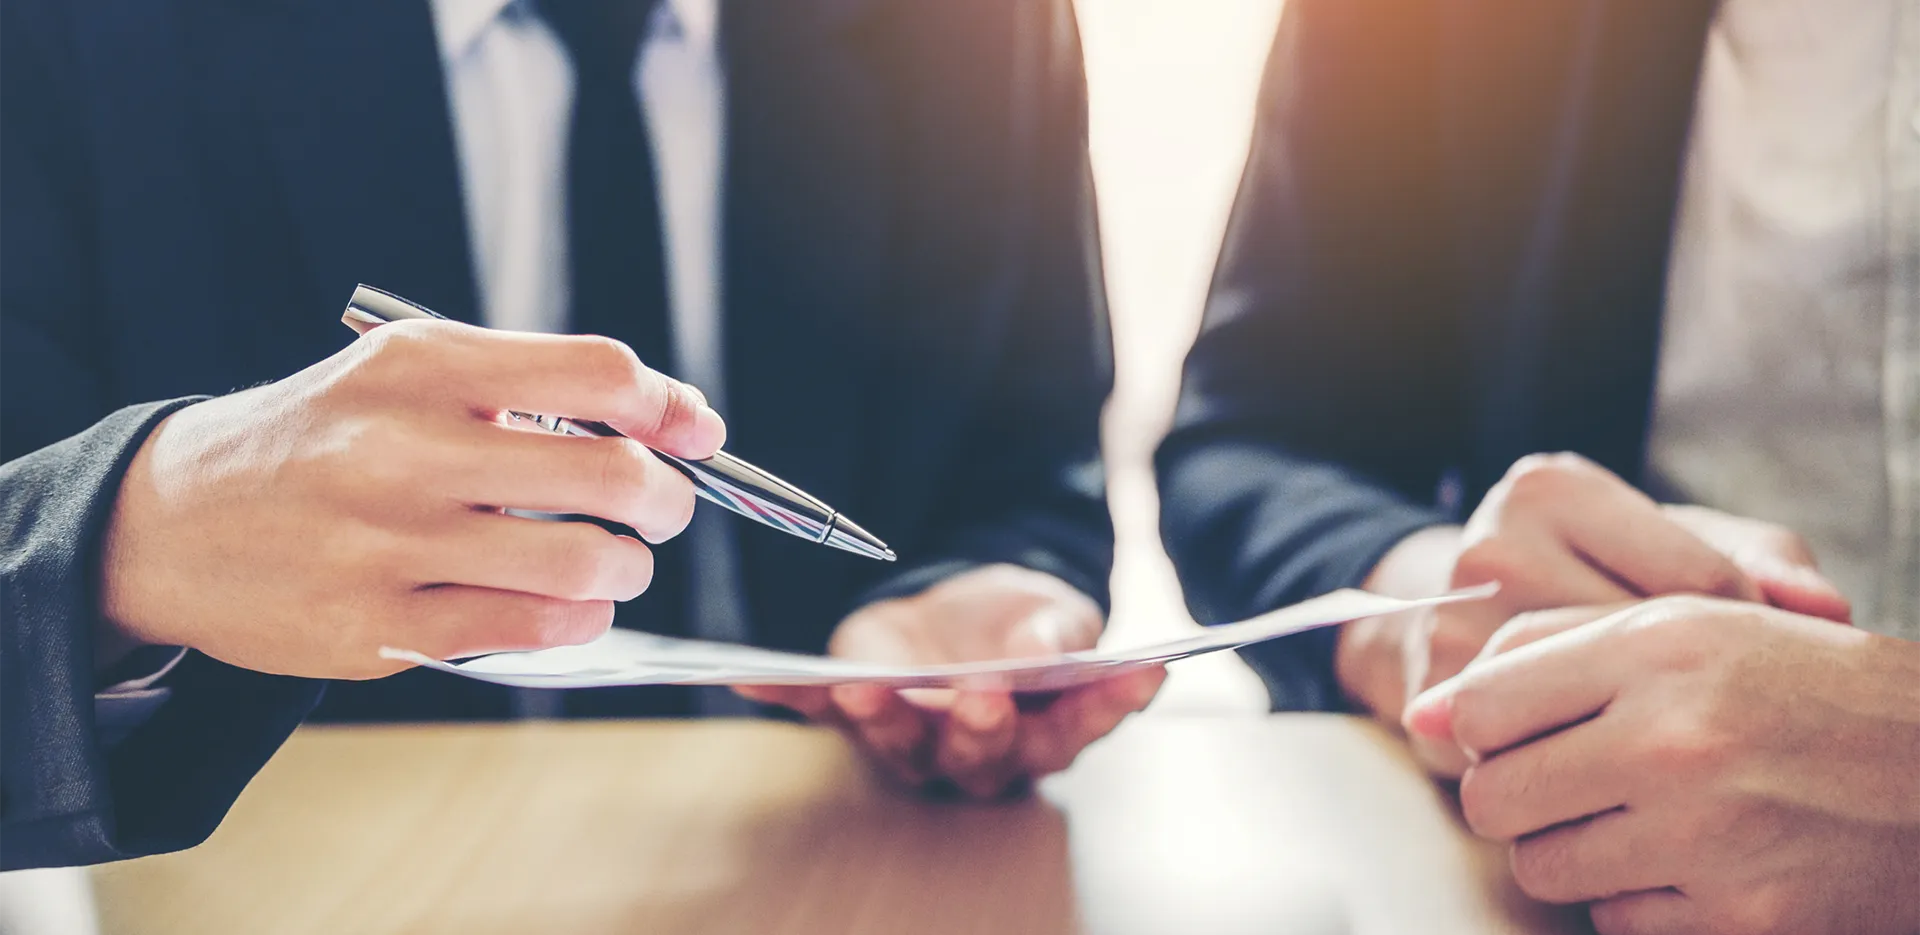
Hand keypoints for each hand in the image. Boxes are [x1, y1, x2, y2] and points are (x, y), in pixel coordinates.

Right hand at [99, 318, 723, 678]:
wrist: (173, 520)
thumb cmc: (324, 439)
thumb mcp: (409, 374)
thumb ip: (536, 386)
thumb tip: (684, 418)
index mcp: (423, 366)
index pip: (596, 371)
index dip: (670, 405)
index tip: (695, 432)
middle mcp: (406, 449)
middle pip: (611, 474)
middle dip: (668, 500)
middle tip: (663, 509)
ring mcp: (390, 544)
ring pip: (583, 563)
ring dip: (628, 567)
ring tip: (615, 561)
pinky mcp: (378, 629)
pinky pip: (531, 630)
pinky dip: (580, 619)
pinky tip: (571, 605)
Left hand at [737, 565, 1162, 798]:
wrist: (960, 610)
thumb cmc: (1018, 624)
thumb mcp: (1048, 611)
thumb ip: (1057, 631)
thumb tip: (1047, 645)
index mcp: (1044, 727)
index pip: (1080, 725)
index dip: (1107, 706)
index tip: (1140, 674)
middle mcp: (980, 749)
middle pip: (985, 755)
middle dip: (983, 727)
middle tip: (984, 696)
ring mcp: (916, 735)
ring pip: (903, 746)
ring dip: (886, 722)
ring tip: (872, 693)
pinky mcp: (858, 710)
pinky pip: (817, 710)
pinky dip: (785, 695)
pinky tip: (751, 679)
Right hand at [1336, 453, 1848, 775]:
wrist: (1441, 614)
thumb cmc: (1583, 574)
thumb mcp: (1665, 540)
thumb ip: (1759, 559)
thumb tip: (1829, 610)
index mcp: (1551, 489)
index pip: (1697, 577)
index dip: (1742, 634)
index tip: (1745, 661)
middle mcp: (1493, 545)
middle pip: (1641, 647)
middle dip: (1690, 688)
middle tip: (1716, 712)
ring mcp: (1453, 623)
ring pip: (1591, 706)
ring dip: (1633, 732)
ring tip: (1656, 733)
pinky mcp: (1433, 697)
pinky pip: (1539, 751)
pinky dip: (1579, 762)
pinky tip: (1600, 756)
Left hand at [1407, 599, 1919, 934]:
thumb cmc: (1806, 689)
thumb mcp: (1692, 627)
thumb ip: (1549, 648)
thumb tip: (1427, 709)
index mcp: (1660, 649)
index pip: (1482, 701)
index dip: (1479, 725)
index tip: (1510, 733)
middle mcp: (1677, 739)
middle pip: (1492, 795)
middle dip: (1515, 795)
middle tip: (1568, 783)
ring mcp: (1707, 836)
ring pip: (1541, 867)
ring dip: (1572, 850)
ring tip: (1639, 818)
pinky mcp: (1741, 918)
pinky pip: (1615, 921)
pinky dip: (1639, 901)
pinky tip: (1694, 862)